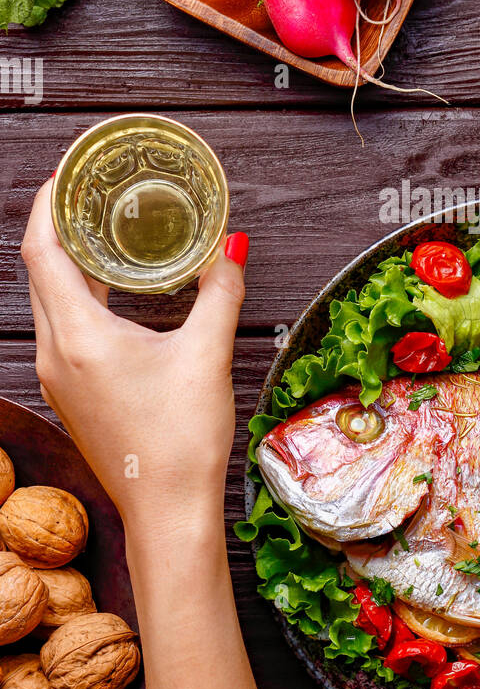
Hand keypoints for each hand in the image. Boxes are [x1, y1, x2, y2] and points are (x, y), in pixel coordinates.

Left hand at [21, 180, 248, 551]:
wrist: (167, 511)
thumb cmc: (181, 441)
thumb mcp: (207, 354)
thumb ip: (220, 292)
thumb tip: (231, 246)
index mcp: (79, 336)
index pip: (42, 252)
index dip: (48, 207)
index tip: (66, 176)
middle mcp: (57, 354)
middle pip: (40, 273)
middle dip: (58, 228)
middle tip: (87, 195)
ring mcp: (60, 377)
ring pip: (48, 302)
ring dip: (68, 265)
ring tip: (100, 234)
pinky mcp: (73, 394)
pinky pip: (62, 329)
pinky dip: (78, 298)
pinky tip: (111, 294)